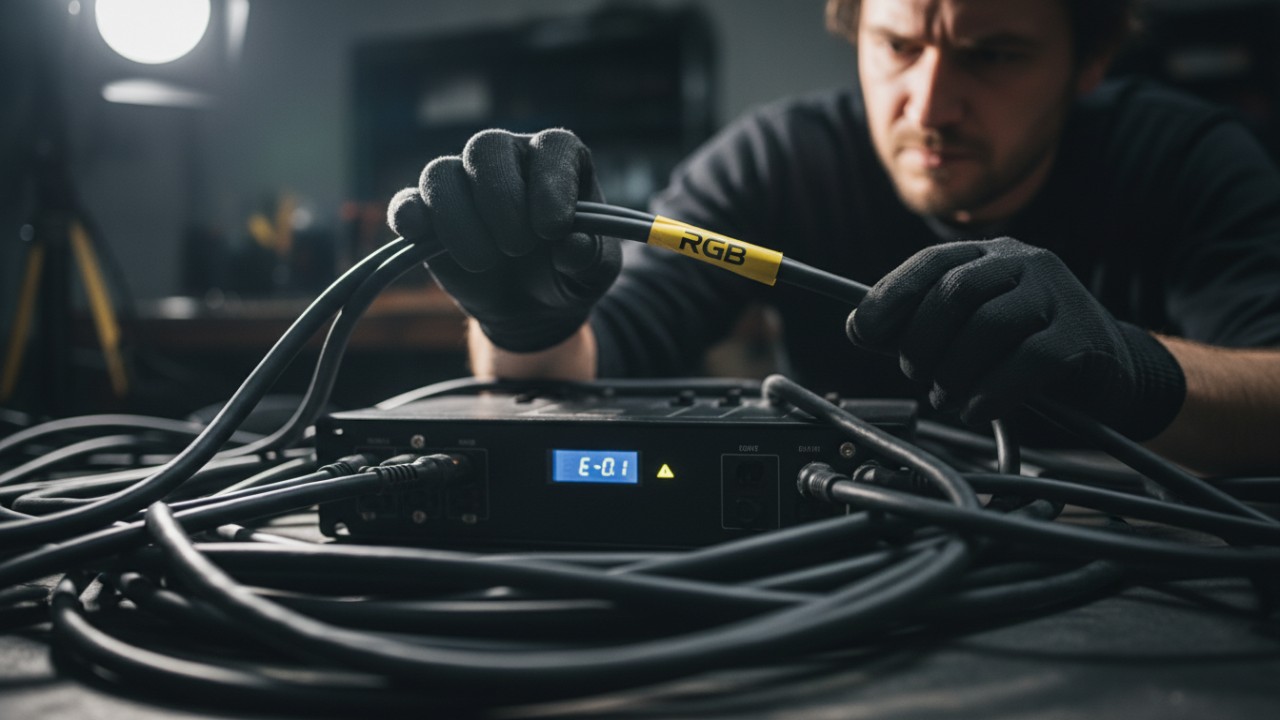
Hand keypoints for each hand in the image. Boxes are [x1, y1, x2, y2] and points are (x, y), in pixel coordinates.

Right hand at [387, 129, 620, 352]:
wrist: (534, 306)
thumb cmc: (571, 273)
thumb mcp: (595, 272)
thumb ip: (590, 257)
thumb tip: (570, 246)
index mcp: (557, 161)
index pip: (553, 147)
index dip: (551, 183)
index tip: (553, 229)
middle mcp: (507, 159)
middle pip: (487, 147)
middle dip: (501, 200)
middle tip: (518, 248)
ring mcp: (464, 183)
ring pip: (442, 173)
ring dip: (459, 221)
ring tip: (484, 261)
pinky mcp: (429, 215)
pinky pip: (406, 202)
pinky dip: (408, 217)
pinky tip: (418, 236)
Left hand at [847, 237, 1184, 439]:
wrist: (1110, 374)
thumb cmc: (1025, 351)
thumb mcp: (969, 330)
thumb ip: (919, 326)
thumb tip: (858, 327)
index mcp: (990, 255)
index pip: (930, 263)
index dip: (890, 298)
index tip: (863, 333)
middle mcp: (1025, 263)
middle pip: (956, 291)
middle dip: (922, 341)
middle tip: (916, 375)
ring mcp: (1057, 295)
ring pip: (989, 325)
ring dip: (954, 370)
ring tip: (947, 396)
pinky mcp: (1081, 336)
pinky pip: (1027, 361)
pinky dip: (991, 391)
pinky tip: (978, 408)